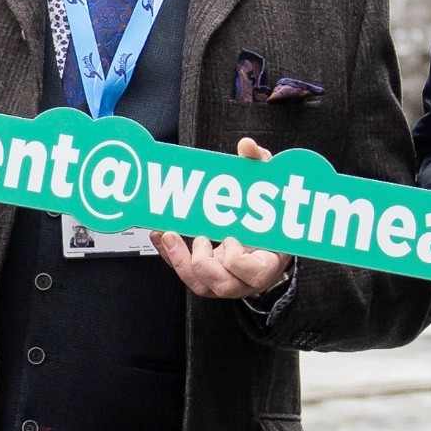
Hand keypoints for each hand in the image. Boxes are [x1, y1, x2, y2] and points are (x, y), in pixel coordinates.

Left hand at [154, 137, 288, 300]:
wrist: (265, 242)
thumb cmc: (270, 220)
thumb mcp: (271, 192)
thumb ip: (260, 167)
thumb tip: (246, 146)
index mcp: (267, 264)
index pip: (254, 273)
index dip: (238, 259)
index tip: (232, 237)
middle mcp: (244, 280)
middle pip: (222, 284)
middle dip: (204, 261)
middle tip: (199, 236)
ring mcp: (223, 281)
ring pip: (199, 283)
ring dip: (180, 259)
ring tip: (169, 233)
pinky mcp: (205, 277)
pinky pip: (183, 272)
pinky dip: (168, 254)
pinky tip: (159, 234)